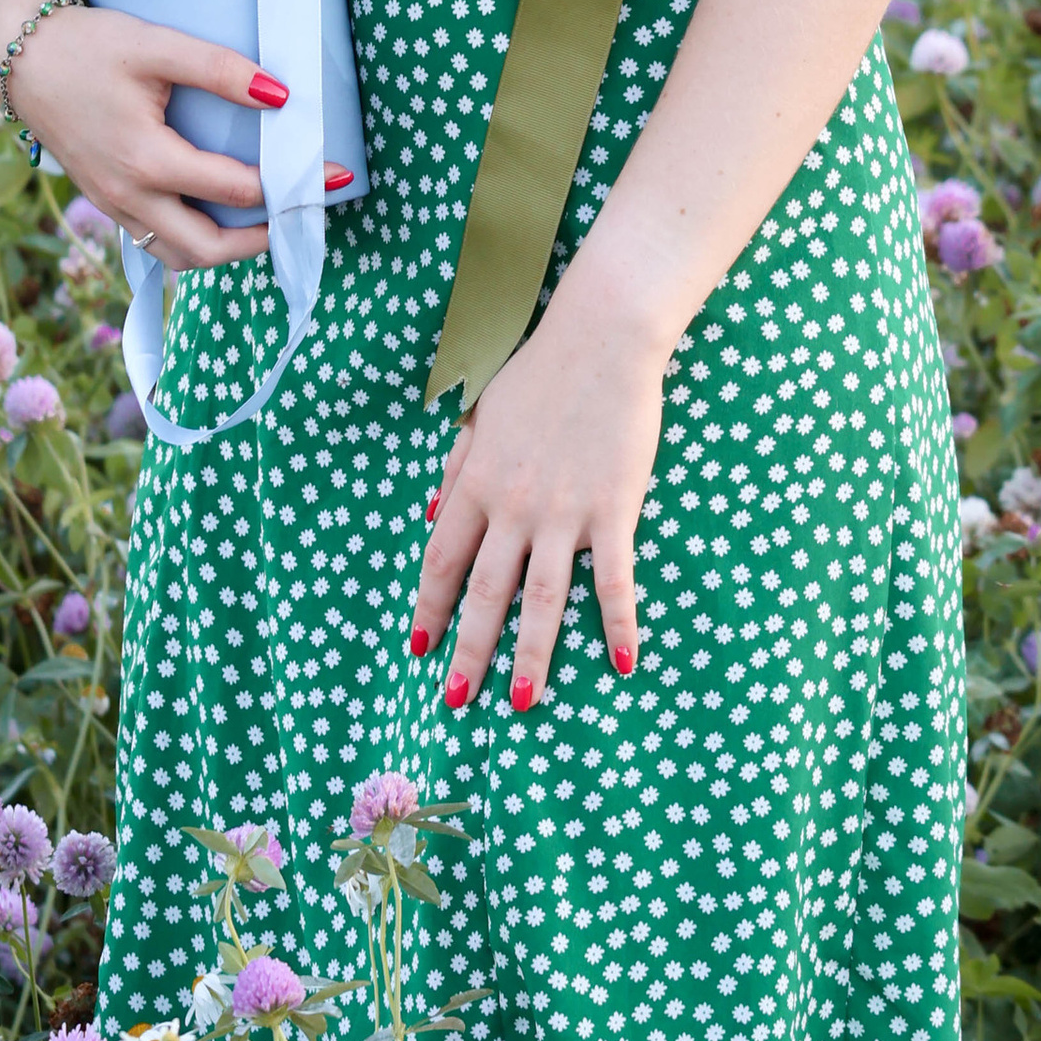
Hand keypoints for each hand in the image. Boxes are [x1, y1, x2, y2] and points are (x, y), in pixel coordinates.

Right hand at [8, 4, 303, 272]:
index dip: (290, 185)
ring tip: (270, 223)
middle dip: (265, 239)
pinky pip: (157, 244)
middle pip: (209, 249)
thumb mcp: (155, 45)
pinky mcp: (107, 203)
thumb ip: (219, 69)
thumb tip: (281, 96)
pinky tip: (222, 220)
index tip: (335, 175)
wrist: (22, 59)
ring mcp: (114, 207)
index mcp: (145, 161)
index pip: (235, 191)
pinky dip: (195, 242)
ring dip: (228, 250)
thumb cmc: (89, 45)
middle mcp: (129, 197)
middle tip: (308, 214)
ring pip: (180, 256)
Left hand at [407, 292, 669, 710]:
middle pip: (484, 593)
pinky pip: (613, 581)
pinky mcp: (614, 511)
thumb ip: (457, 468)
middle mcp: (514, 507)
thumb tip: (435, 514)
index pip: (442, 561)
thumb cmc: (540, 373)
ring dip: (532, 654)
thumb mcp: (481, 415)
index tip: (418, 649)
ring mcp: (565, 513)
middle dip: (468, 650)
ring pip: (542, 600)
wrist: (602, 339)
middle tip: (455, 700)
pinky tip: (622, 663)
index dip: (428, 609)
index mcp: (478, 484)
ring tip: (525, 701)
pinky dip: (618, 625)